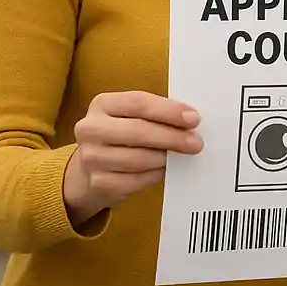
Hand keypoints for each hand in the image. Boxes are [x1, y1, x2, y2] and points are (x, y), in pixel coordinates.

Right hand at [63, 91, 202, 224]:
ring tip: (182, 156)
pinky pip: (134, 181)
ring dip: (166, 158)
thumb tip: (192, 121)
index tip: (193, 118)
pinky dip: (155, 175)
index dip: (169, 111)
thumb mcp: (133, 115)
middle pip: (137, 131)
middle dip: (172, 137)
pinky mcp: (97, 182)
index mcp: (103, 104)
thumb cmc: (124, 133)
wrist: (93, 165)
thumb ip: (157, 114)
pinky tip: (166, 170)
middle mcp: (90, 129)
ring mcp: (91, 157)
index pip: (138, 103)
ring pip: (137, 158)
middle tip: (196, 142)